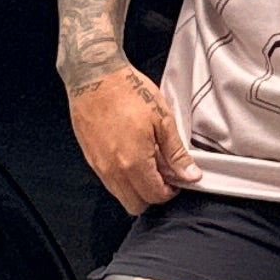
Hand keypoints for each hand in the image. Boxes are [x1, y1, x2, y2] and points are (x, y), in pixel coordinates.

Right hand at [67, 63, 198, 212]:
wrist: (94, 75)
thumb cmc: (127, 91)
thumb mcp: (162, 119)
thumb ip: (176, 152)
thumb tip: (190, 174)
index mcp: (134, 162)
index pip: (155, 196)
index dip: (170, 191)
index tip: (176, 179)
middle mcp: (113, 170)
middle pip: (135, 204)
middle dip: (152, 195)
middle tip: (163, 174)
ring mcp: (98, 165)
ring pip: (120, 195)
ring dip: (136, 187)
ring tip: (147, 161)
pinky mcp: (90, 157)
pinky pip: (108, 180)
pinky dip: (122, 177)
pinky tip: (131, 155)